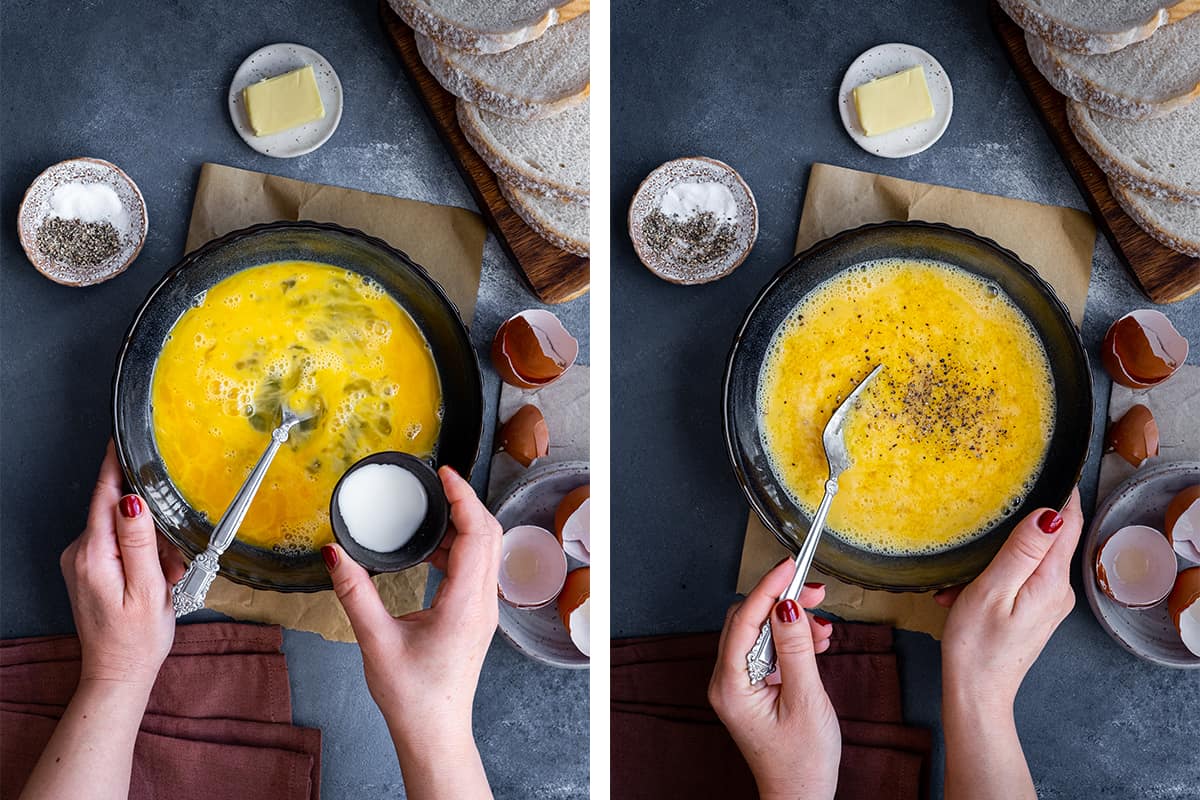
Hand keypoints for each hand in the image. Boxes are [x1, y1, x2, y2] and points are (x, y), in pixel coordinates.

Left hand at [59, 441, 186, 690]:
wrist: (118, 673)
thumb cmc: (137, 638)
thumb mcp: (147, 588)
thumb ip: (139, 541)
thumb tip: (132, 500)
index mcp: (94, 554)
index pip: (104, 495)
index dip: (115, 465)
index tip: (122, 438)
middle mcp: (81, 553)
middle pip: (119, 512)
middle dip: (152, 525)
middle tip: (173, 559)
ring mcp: (82, 561)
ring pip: (122, 529)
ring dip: (150, 544)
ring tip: (167, 577)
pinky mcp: (89, 569)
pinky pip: (119, 545)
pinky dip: (142, 555)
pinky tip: (155, 578)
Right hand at [324, 466, 499, 797]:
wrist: (433, 731)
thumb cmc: (412, 696)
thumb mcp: (375, 640)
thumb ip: (354, 593)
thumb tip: (334, 554)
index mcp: (466, 604)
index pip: (476, 534)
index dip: (463, 497)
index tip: (445, 474)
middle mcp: (483, 603)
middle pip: (488, 534)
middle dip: (465, 502)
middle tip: (437, 482)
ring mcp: (483, 609)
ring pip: (484, 550)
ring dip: (462, 525)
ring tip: (430, 509)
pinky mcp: (476, 615)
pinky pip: (475, 568)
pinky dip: (458, 547)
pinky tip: (430, 548)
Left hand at [708, 559, 838, 799]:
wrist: (801, 796)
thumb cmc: (802, 763)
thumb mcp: (806, 701)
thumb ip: (796, 650)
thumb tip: (787, 606)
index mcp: (731, 685)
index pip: (743, 620)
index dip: (767, 589)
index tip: (788, 567)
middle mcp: (728, 680)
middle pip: (748, 621)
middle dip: (782, 602)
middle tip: (814, 592)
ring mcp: (739, 683)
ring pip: (760, 632)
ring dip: (791, 623)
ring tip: (822, 629)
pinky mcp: (754, 686)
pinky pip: (769, 649)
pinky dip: (792, 641)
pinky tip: (816, 643)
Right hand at [936, 487, 1082, 707]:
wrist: (976, 693)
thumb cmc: (977, 646)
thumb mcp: (992, 591)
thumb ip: (1021, 551)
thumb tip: (1049, 513)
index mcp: (1051, 581)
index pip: (1069, 523)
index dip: (1063, 493)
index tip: (1049, 466)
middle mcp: (1058, 590)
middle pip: (1048, 538)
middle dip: (1013, 529)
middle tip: (983, 518)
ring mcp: (1049, 602)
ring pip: (1028, 559)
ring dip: (993, 560)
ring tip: (959, 579)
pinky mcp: (1035, 611)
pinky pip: (1018, 579)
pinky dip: (990, 579)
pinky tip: (961, 594)